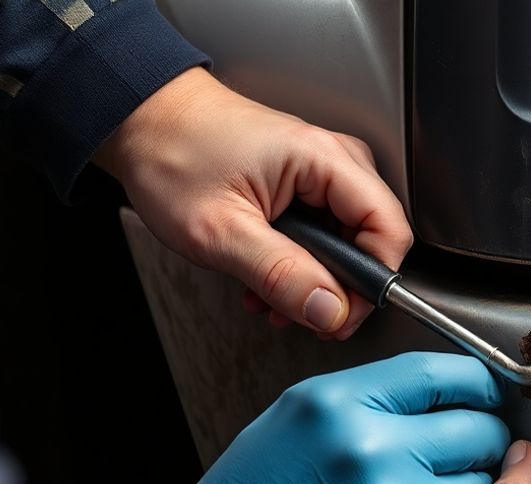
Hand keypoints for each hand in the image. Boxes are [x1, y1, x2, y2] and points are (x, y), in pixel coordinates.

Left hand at [94, 67, 410, 339]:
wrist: (140, 121)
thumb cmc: (172, 154)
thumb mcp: (222, 230)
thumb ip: (281, 275)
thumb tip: (330, 310)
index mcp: (324, 160)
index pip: (390, 230)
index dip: (371, 283)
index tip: (339, 313)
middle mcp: (333, 159)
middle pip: (374, 240)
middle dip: (337, 288)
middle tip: (301, 311)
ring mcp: (320, 170)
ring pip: (348, 241)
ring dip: (313, 280)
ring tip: (272, 296)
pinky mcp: (304, 182)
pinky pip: (325, 232)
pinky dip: (301, 262)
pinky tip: (267, 276)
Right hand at [100, 352, 508, 483]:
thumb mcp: (300, 413)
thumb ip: (372, 395)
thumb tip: (443, 392)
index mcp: (343, 403)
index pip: (443, 375)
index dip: (478, 383)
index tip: (485, 392)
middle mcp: (373, 449)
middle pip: (478, 431)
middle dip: (482, 439)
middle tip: (469, 449)